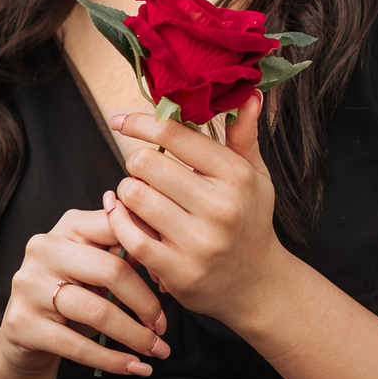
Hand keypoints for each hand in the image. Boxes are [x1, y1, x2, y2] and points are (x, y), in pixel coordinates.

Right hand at [0, 208, 170, 378]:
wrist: (24, 335)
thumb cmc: (73, 296)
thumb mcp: (97, 268)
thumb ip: (125, 255)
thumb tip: (166, 260)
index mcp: (69, 226)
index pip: (120, 228)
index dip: (152, 256)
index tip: (171, 284)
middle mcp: (44, 249)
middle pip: (113, 271)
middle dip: (146, 303)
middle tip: (163, 326)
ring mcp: (29, 285)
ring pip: (98, 311)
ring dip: (135, 336)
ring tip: (157, 349)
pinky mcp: (22, 323)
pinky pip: (78, 346)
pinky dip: (112, 360)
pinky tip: (134, 367)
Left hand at [106, 93, 288, 329]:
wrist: (258, 285)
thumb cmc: (250, 221)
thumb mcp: (256, 177)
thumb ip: (244, 136)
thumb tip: (248, 93)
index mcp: (236, 175)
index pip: (174, 133)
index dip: (140, 122)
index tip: (120, 120)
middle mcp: (220, 206)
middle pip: (146, 162)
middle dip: (136, 163)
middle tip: (144, 173)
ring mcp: (199, 241)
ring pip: (134, 197)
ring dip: (127, 193)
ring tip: (139, 197)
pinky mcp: (178, 270)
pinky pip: (130, 236)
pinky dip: (119, 222)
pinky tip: (124, 218)